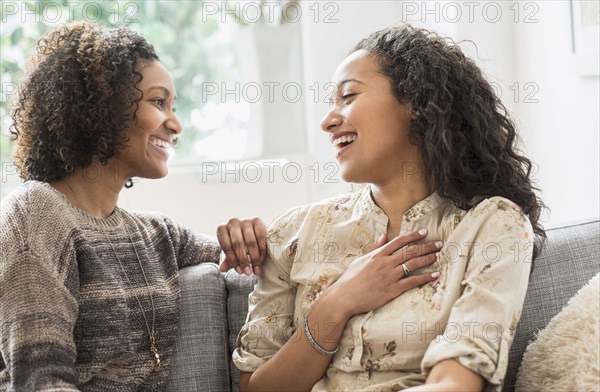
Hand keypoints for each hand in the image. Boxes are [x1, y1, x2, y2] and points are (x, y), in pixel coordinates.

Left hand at [217, 217, 266, 274]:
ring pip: (250, 241)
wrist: (249, 232)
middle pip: (238, 243)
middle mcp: (233, 223)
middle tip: (248, 272)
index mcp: (222, 230)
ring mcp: (245, 221)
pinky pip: (261, 237)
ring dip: (254, 258)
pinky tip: (261, 260)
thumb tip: (222, 269)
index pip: (226, 246)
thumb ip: (227, 260)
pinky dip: (262, 250)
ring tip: (255, 269)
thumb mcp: (230, 252)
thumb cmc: (237, 244)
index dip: (233, 260)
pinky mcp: (257, 221)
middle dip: (243, 260)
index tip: (240, 271)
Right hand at [325, 228, 441, 317]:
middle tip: (439, 244)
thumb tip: (384, 235)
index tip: (424, 232)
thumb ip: (374, 247)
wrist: (344, 296)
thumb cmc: (350, 279)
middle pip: (410, 251)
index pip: (399, 241)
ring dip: (428, 259)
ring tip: (438, 256)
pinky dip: (425, 277)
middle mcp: (385, 263)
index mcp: (377, 254)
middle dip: (426, 246)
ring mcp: (390, 276)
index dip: (413, 236)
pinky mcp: (393, 289)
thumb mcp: (360, 259)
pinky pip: (413, 281)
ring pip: (413, 264)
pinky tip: (435, 275)